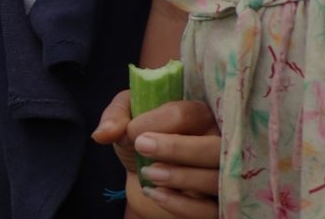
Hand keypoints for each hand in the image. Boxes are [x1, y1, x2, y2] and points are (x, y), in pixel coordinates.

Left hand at [94, 90, 219, 218]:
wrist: (143, 175)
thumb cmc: (141, 139)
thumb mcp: (126, 119)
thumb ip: (115, 118)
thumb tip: (102, 134)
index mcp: (199, 114)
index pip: (187, 114)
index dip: (156, 122)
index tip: (132, 133)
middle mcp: (219, 143)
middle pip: (214, 147)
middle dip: (177, 149)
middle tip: (142, 148)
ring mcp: (222, 176)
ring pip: (216, 179)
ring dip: (179, 177)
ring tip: (148, 174)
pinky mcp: (215, 204)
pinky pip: (209, 210)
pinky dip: (181, 205)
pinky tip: (155, 194)